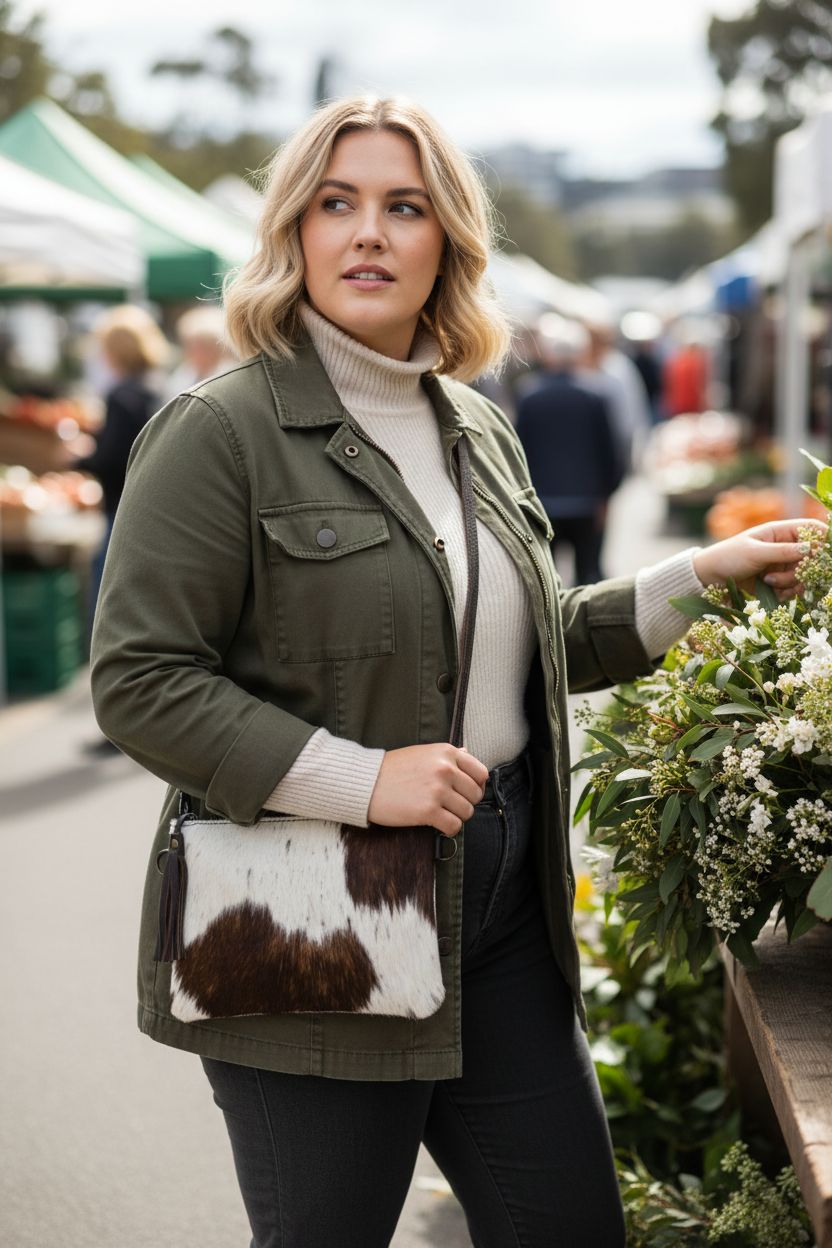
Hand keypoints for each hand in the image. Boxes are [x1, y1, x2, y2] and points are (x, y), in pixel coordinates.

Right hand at [367, 744, 488, 837]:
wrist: (365, 782)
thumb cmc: (392, 769)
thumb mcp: (423, 753)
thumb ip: (448, 755)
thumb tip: (469, 755)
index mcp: (446, 752)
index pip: (481, 773)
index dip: (476, 786)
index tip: (465, 792)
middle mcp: (445, 769)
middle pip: (476, 795)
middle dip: (466, 803)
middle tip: (450, 806)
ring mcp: (437, 790)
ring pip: (467, 812)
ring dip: (456, 817)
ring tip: (441, 814)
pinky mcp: (428, 810)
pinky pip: (454, 826)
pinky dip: (449, 829)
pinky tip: (437, 825)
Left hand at [692, 518, 827, 598]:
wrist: (709, 577)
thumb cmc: (728, 557)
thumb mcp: (755, 552)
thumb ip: (783, 551)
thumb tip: (811, 547)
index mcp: (780, 531)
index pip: (812, 529)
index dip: (823, 539)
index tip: (823, 555)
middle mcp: (785, 547)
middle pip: (813, 557)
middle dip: (802, 570)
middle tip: (782, 576)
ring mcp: (783, 565)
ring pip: (804, 576)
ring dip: (791, 583)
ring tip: (768, 582)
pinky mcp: (778, 581)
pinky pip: (794, 589)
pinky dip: (786, 593)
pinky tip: (771, 592)